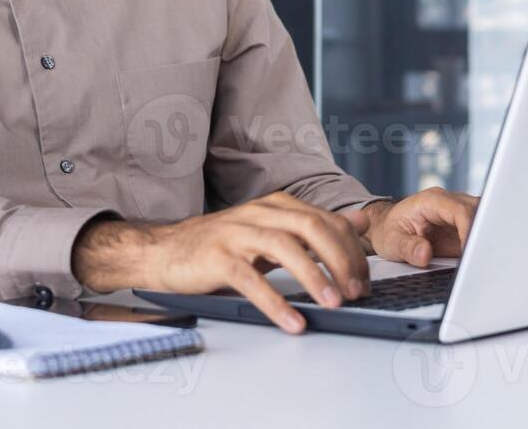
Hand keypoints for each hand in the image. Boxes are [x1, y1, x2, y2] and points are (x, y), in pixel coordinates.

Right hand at [73, 191, 371, 333]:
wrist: (164, 250)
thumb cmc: (220, 245)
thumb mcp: (272, 229)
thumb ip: (316, 226)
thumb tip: (359, 221)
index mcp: (277, 206)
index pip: (326, 222)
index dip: (351, 251)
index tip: (364, 280)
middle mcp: (260, 213)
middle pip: (312, 228)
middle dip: (340, 260)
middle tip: (355, 291)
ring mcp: (238, 234)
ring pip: (285, 248)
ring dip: (314, 277)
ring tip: (333, 304)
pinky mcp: (218, 258)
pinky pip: (251, 280)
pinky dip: (275, 302)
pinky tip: (292, 321)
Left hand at [355, 187, 478, 266]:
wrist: (386, 227)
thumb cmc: (388, 230)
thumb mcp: (391, 241)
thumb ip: (407, 247)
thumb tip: (425, 254)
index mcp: (431, 201)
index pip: (460, 211)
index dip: (469, 231)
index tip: (470, 251)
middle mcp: (448, 202)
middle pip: (477, 211)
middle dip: (483, 233)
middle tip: (482, 258)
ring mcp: (457, 213)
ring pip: (483, 217)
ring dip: (485, 237)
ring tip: (483, 260)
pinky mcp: (462, 226)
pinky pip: (479, 230)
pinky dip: (482, 243)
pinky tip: (480, 259)